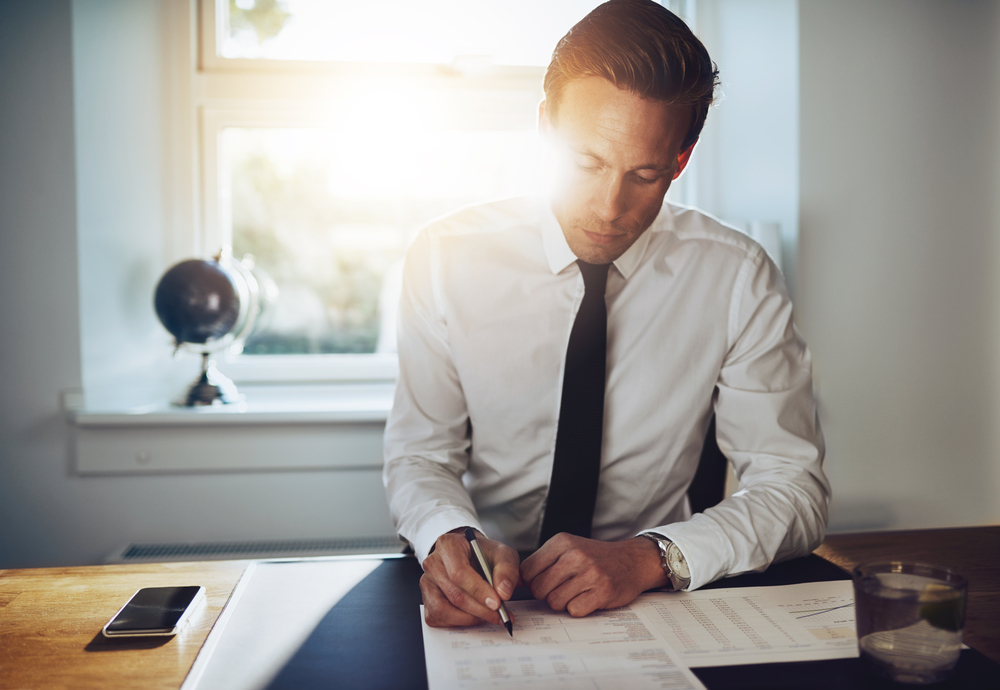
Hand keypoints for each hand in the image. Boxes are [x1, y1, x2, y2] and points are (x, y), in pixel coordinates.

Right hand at [420, 528, 520, 627]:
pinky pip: (437, 618)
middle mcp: (432, 563)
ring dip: (469, 618)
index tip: (497, 603)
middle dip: (480, 609)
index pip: (459, 573)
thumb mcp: (502, 553)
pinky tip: (473, 616)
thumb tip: (503, 592)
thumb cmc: (484, 555)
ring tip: (488, 616)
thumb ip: (507, 569)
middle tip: (500, 615)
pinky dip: (457, 623)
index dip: (478, 591)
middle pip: (453, 594)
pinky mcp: (426, 600)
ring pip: (443, 610)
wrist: (472, 558)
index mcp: (448, 546)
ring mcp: (426, 582)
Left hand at [520, 533, 666, 616]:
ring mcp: (590, 573)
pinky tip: (588, 597)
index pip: (527, 571)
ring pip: (554, 602)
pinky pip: (574, 610)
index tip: (543, 582)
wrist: (631, 560)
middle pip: (538, 589)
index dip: (531, 582)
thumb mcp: (568, 548)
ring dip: (563, 602)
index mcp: (562, 542)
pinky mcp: (602, 591)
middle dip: (546, 594)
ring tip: (577, 591)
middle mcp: (575, 556)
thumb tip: (515, 582)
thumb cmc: (595, 557)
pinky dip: (579, 608)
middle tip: (563, 588)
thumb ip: (542, 562)